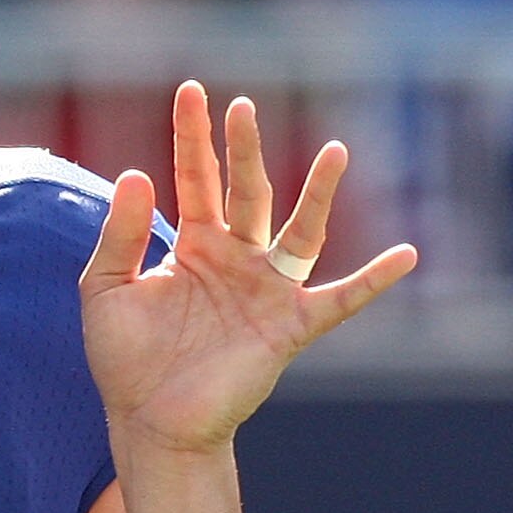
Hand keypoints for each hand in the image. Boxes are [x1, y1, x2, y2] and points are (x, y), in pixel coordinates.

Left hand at [80, 81, 417, 454]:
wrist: (151, 423)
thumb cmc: (125, 360)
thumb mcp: (105, 289)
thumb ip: (119, 235)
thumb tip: (135, 173)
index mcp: (193, 245)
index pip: (196, 178)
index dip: (193, 136)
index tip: (191, 89)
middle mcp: (236, 259)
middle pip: (248, 192)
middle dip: (245, 150)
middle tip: (243, 106)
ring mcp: (265, 291)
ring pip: (300, 232)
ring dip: (318, 194)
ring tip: (335, 151)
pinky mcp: (287, 327)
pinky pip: (340, 300)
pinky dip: (374, 280)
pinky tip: (406, 255)